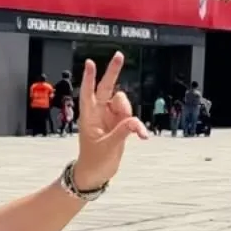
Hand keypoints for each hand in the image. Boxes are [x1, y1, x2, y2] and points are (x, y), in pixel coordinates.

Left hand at [72, 54, 147, 189]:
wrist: (95, 175)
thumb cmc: (94, 161)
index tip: (90, 62)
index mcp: (89, 117)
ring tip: (129, 130)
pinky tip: (142, 136)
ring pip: (123, 103)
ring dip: (128, 112)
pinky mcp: (120, 126)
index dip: (89, 78)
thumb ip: (122, 132)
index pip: (88, 93)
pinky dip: (137, 126)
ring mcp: (110, 118)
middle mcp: (99, 114)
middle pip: (107, 88)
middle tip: (119, 55)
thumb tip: (134, 122)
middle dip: (113, 72)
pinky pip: (132, 118)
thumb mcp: (108, 147)